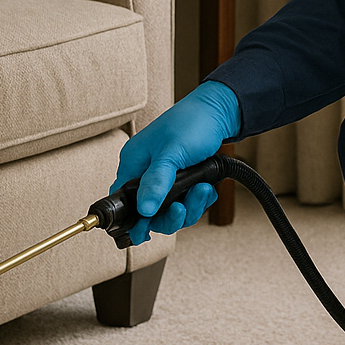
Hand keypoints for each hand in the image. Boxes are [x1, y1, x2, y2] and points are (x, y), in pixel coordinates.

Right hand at [109, 80, 239, 244]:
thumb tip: (144, 210)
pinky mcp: (184, 179)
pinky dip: (198, 200)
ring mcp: (166, 177)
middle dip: (169, 216)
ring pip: (170, 210)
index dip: (133, 220)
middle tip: (182, 209)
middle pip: (149, 212)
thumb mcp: (172, 152)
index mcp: (134, 163)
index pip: (123, 201)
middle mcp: (146, 172)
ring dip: (189, 206)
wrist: (222, 111)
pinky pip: (187, 202)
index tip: (144, 233)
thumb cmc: (192, 122)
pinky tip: (207, 189)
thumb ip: (157, 181)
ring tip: (202, 191)